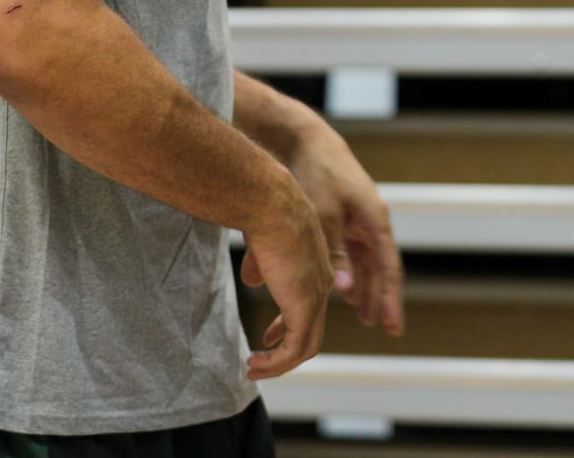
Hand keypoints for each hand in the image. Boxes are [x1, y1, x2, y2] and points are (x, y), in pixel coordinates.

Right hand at [239, 180, 333, 380]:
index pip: (309, 307)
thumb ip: (262, 264)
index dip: (288, 326)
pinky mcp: (304, 306)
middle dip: (286, 351)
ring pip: (306, 345)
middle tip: (259, 361)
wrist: (272, 204)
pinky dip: (277, 363)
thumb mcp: (264, 243)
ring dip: (279, 363)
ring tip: (254, 368)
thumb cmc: (265, 213)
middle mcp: (322, 283)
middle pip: (311, 330)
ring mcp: (316, 296)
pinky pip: (295, 349)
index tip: (269, 337)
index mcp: (315, 267)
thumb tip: (251, 279)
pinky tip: (256, 363)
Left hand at [284, 121, 404, 337]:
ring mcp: (357, 221)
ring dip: (364, 289)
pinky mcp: (342, 218)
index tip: (393, 326)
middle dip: (381, 298)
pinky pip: (350, 253)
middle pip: (380, 269)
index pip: (388, 269)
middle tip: (385, 328)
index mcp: (374, 221)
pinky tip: (343, 290)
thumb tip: (344, 291)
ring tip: (365, 316)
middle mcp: (370, 224)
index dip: (390, 299)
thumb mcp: (325, 214)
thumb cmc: (318, 173)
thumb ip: (334, 253)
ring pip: (365, 263)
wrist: (306, 140)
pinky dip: (347, 274)